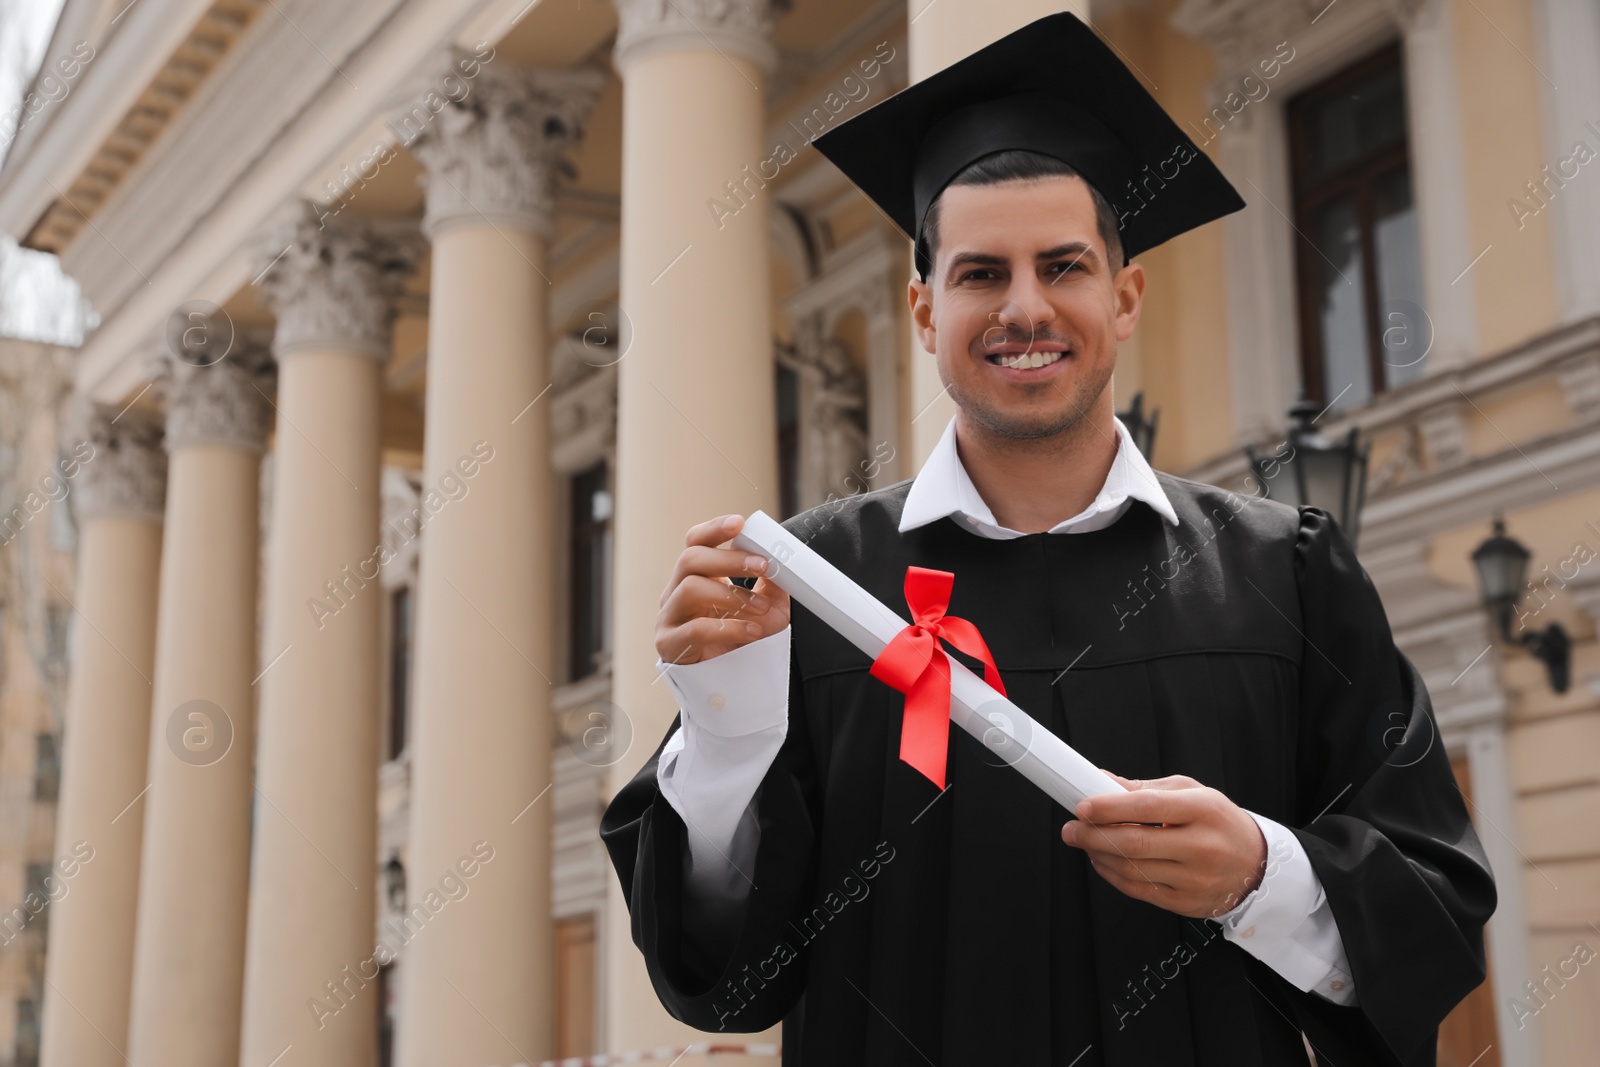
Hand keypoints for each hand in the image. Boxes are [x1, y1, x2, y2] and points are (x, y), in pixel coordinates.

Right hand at [656, 514, 791, 665]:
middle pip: (690, 559)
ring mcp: (669, 618)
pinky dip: (728, 627)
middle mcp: (676, 592)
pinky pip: (694, 629)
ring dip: (732, 594)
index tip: (739, 523)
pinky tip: (751, 631)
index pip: (696, 542)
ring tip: (760, 608)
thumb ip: (774, 585)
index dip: (714, 529)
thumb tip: (786, 561)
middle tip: (762, 566)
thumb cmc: (743, 643)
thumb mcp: (767, 609)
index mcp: (696, 577)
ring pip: (690, 589)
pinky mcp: (669, 645)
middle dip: (729, 559)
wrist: (733, 686)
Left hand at [1059, 771, 1267, 919]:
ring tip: (1085, 843)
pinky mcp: (1187, 902)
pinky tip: (1103, 862)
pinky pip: (1140, 890)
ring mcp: (1195, 879)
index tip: (1083, 806)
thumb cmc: (1219, 823)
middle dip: (1093, 836)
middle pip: (1135, 843)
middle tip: (1072, 829)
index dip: (1110, 807)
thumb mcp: (1192, 793)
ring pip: (1133, 869)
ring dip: (1099, 856)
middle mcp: (1202, 846)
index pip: (1148, 807)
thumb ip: (1146, 789)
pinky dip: (1114, 876)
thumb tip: (1104, 783)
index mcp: (1203, 811)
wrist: (1256, 865)